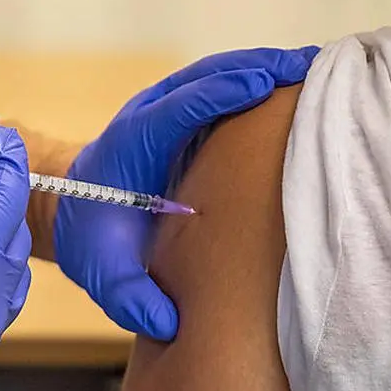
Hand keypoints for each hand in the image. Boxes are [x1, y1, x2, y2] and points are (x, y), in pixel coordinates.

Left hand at [56, 46, 318, 340]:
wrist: (73, 209)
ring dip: (265, 66)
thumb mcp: (101, 274)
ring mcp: (167, 106)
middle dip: (257, 67)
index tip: (262, 83)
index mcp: (132, 143)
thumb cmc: (92, 239)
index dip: (219, 92)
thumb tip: (168, 324)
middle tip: (310, 66)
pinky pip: (224, 86)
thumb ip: (129, 298)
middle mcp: (150, 113)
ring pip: (218, 74)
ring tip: (318, 67)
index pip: (177, 107)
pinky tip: (296, 84)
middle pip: (206, 77)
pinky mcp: (185, 111)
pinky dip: (259, 78)